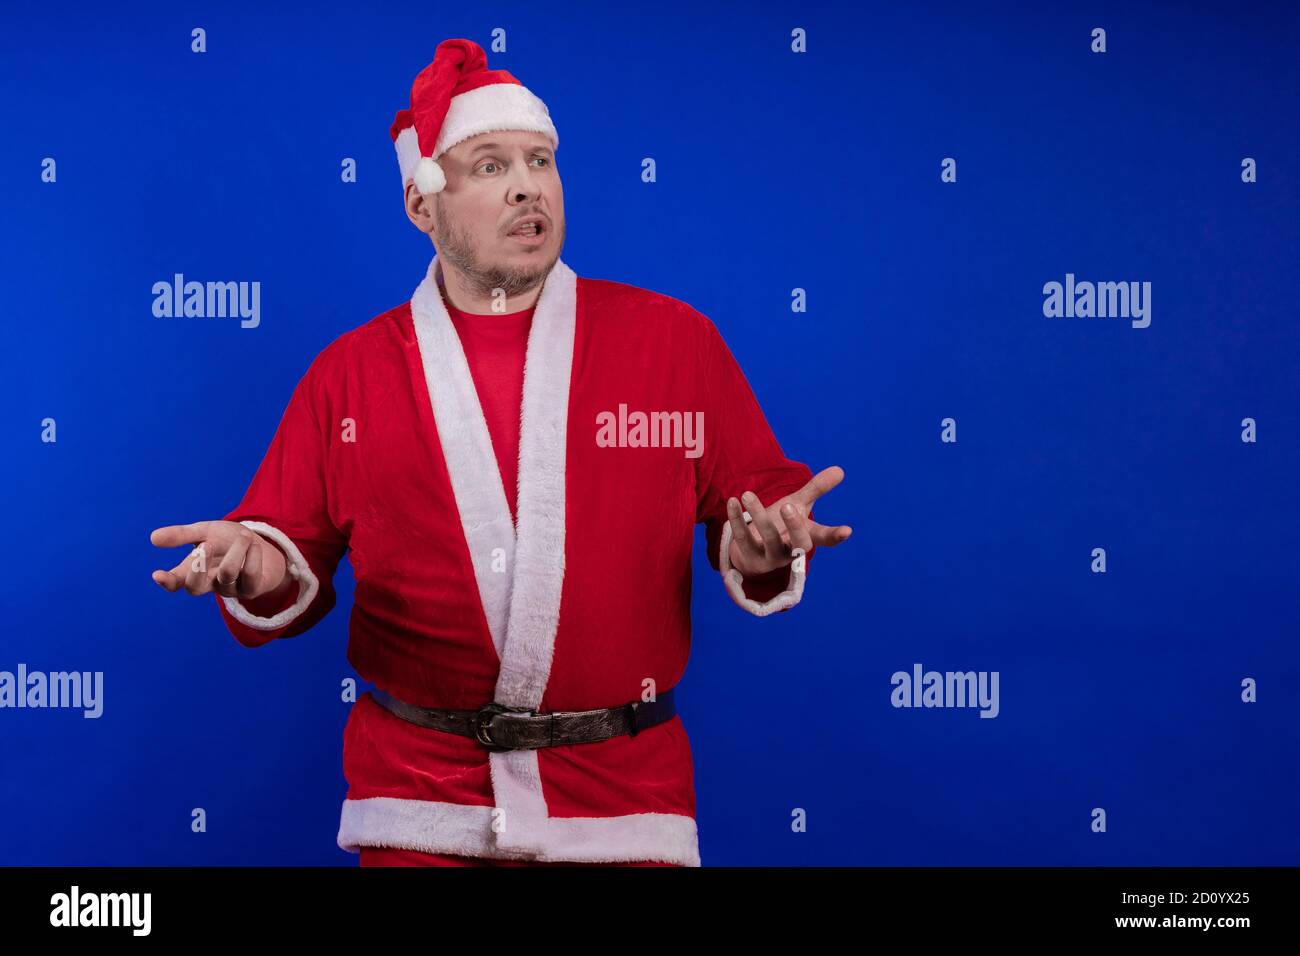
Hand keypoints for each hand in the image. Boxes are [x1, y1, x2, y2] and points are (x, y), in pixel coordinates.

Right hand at [150, 520, 289, 599]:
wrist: (261, 546)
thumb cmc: (227, 541)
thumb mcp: (205, 532)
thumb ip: (182, 535)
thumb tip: (153, 538)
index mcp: (193, 570)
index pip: (175, 581)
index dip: (166, 581)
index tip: (157, 574)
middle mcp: (209, 583)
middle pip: (195, 587)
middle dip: (198, 567)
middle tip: (206, 544)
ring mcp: (230, 589)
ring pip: (227, 574)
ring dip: (235, 551)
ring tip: (243, 536)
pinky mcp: (251, 589)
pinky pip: (250, 575)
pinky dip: (252, 556)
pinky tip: (254, 544)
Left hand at [727, 466, 851, 576]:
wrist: (753, 550)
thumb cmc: (780, 525)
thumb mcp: (798, 505)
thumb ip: (816, 489)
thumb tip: (840, 469)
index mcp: (806, 537)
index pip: (824, 538)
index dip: (835, 536)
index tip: (847, 530)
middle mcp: (791, 550)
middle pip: (799, 544)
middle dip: (794, 526)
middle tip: (788, 506)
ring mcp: (771, 556)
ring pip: (769, 540)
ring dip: (758, 515)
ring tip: (747, 494)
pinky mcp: (750, 557)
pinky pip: (743, 538)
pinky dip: (736, 519)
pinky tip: (732, 501)